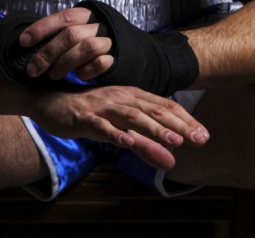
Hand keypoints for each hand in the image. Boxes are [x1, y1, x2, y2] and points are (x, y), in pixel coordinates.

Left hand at [17, 6, 114, 80]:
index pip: (63, 17)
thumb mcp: (75, 31)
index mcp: (85, 15)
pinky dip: (87, 71)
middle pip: (72, 35)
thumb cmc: (88, 41)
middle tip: (33, 70)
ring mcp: (108, 41)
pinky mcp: (116, 58)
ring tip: (53, 76)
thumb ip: (57, 34)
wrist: (122, 49)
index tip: (23, 42)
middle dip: (48, 53)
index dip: (42, 28)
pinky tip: (79, 76)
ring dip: (65, 63)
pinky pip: (101, 63)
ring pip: (87, 48)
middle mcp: (98, 25)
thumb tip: (25, 43)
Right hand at [28, 84, 210, 169]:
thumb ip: (145, 143)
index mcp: (132, 97)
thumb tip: (171, 159)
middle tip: (199, 139)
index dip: (185, 120)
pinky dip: (114, 133)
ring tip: (173, 141)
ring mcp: (103, 107)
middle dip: (179, 125)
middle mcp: (121, 98)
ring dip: (154, 129)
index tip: (204, 136)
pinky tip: (127, 142)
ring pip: (132, 117)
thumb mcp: (120, 128)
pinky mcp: (84, 118)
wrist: (50, 102)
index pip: (164, 107)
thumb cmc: (90, 114)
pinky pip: (101, 126)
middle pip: (154, 111)